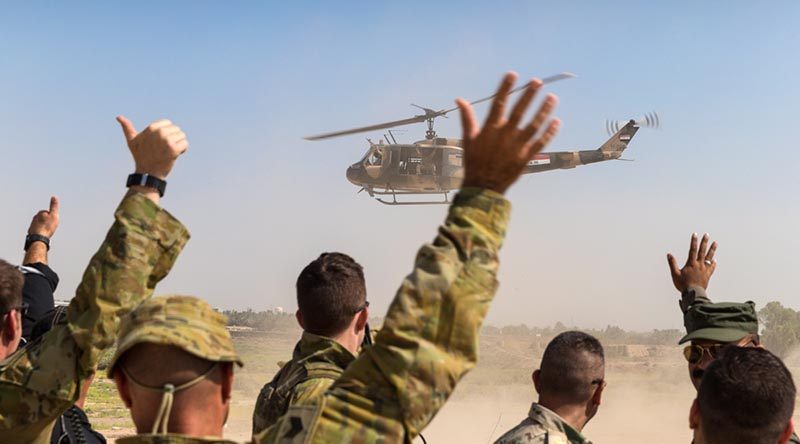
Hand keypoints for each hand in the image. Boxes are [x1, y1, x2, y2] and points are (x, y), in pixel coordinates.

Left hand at [28, 196, 59, 237]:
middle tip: (50, 227)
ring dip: (43, 227)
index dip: (52, 218)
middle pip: (44, 219)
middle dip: (47, 222)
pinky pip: (37, 230)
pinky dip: (40, 232)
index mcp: (40, 213)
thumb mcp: (54, 215)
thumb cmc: (47, 227)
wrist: (39, 238)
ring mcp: (32, 224)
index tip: (53, 222)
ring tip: (46, 232)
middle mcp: (35, 218)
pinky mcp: (31, 231)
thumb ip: (53, 206)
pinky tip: (42, 235)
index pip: (48, 213)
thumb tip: (54, 196)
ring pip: (40, 224)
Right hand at [116, 116, 188, 179]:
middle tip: (164, 149)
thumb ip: (127, 128)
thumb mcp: (132, 141)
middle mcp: (159, 133)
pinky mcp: (174, 150)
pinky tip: (175, 155)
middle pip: (176, 129)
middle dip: (174, 138)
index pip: (168, 123)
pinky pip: (185, 144)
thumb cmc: (140, 157)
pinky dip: (183, 150)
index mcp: (151, 128)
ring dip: (179, 144)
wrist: (148, 174)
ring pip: (182, 136)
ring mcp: (167, 141)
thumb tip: (118, 117)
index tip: (160, 142)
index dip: (167, 132)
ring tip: (169, 152)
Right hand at [457, 72, 559, 193]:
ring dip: (543, 111)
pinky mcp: (526, 157)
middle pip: (519, 111)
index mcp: (490, 129)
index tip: (512, 74)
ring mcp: (517, 146)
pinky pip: (539, 142)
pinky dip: (549, 132)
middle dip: (528, 95)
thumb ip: (467, 118)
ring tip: (552, 98)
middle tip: (537, 82)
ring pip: (533, 125)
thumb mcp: (468, 138)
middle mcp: (505, 135)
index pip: (499, 103)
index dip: (505, 88)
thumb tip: (460, 99)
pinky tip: (556, 121)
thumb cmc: (474, 161)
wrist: (483, 186)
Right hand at [667, 233, 716, 291]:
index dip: (694, 241)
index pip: (693, 250)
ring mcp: (704, 269)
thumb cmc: (683, 285)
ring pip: (709, 257)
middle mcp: (699, 265)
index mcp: (691, 264)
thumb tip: (669, 255)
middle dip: (704, 242)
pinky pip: (711, 268)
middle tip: (707, 235)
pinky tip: (715, 260)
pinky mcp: (707, 275)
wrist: (694, 293)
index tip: (695, 234)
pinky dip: (713, 263)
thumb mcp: (675, 274)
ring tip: (715, 243)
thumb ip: (672, 263)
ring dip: (712, 250)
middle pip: (702, 251)